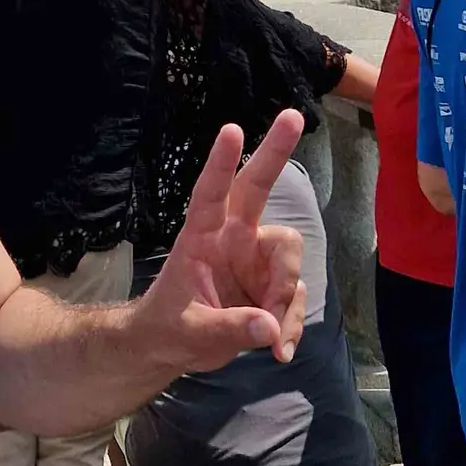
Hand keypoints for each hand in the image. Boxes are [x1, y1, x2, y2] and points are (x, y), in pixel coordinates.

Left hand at [134, 111, 307, 370]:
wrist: (174, 347)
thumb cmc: (169, 326)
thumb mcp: (191, 332)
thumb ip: (230, 328)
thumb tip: (269, 327)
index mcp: (201, 235)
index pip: (209, 193)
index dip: (220, 163)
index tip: (232, 129)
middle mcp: (233, 236)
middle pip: (258, 186)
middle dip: (275, 151)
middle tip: (293, 114)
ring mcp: (256, 258)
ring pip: (289, 257)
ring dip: (284, 297)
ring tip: (268, 339)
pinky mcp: (273, 284)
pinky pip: (295, 297)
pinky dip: (290, 324)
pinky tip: (278, 350)